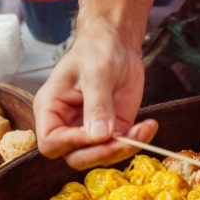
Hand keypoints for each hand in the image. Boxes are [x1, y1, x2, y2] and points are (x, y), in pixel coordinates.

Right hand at [33, 25, 157, 169]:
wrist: (117, 43)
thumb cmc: (96, 49)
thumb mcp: (96, 73)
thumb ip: (97, 105)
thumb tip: (99, 135)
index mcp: (51, 109)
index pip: (51, 142)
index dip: (71, 144)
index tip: (95, 133)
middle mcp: (67, 125)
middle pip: (76, 157)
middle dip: (101, 152)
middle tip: (124, 138)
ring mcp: (91, 130)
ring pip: (101, 156)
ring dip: (123, 149)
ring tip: (143, 129)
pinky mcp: (113, 129)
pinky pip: (122, 146)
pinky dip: (137, 141)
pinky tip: (148, 126)